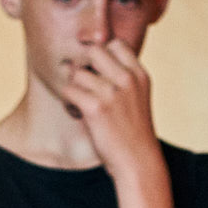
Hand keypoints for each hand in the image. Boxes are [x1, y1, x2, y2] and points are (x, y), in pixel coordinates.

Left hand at [60, 35, 161, 175]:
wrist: (138, 163)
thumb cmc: (134, 134)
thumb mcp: (138, 99)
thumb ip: (124, 80)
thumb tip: (94, 65)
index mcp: (139, 75)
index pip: (116, 44)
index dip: (102, 55)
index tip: (98, 73)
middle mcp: (126, 79)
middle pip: (93, 51)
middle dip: (84, 66)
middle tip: (84, 86)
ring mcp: (111, 92)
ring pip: (77, 72)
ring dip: (73, 87)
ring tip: (79, 103)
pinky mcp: (95, 107)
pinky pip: (69, 91)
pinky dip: (68, 102)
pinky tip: (76, 113)